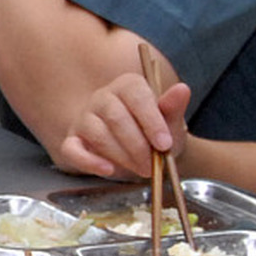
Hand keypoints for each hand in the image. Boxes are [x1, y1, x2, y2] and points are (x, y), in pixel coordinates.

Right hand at [58, 71, 190, 178]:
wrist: (141, 151)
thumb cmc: (155, 133)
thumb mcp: (171, 122)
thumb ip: (174, 107)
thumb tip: (182, 89)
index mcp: (128, 86)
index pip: (136, 95)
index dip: (151, 121)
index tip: (165, 144)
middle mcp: (103, 97)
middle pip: (115, 116)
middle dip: (137, 145)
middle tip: (152, 165)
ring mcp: (85, 118)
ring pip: (97, 133)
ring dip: (121, 156)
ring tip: (140, 169)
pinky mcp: (73, 140)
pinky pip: (72, 149)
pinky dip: (89, 161)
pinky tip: (107, 170)